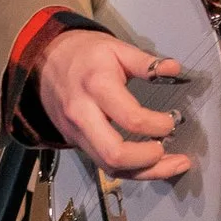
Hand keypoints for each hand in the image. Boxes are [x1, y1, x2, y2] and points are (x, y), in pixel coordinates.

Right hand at [37, 29, 188, 180]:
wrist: (46, 60)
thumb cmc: (85, 54)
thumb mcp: (117, 48)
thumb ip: (146, 62)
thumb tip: (173, 68)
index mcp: (97, 87)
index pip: (130, 118)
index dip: (158, 125)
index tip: (173, 120)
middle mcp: (83, 114)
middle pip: (114, 153)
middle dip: (150, 160)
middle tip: (172, 151)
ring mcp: (76, 132)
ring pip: (109, 166)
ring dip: (145, 172)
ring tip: (173, 165)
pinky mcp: (76, 141)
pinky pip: (103, 164)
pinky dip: (131, 170)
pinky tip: (152, 166)